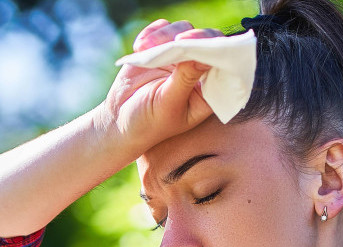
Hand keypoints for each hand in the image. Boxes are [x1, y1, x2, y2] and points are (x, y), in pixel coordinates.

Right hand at [94, 20, 223, 152]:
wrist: (119, 121)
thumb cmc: (148, 123)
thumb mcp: (168, 105)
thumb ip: (186, 79)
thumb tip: (203, 56)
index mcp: (209, 90)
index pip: (223, 63)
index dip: (217, 50)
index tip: (201, 46)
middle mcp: (198, 70)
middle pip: (207, 40)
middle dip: (194, 36)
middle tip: (179, 39)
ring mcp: (179, 57)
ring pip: (183, 29)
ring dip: (166, 35)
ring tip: (146, 48)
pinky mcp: (160, 48)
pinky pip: (162, 28)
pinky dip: (152, 33)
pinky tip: (140, 48)